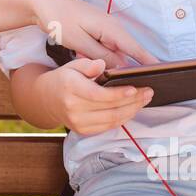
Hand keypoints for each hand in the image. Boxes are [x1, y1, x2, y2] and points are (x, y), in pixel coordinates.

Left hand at [31, 0, 158, 67]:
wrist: (41, 2)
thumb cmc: (58, 18)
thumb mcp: (78, 41)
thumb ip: (100, 56)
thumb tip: (120, 68)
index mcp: (111, 28)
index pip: (136, 49)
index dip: (149, 62)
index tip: (163, 74)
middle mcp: (111, 28)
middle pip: (128, 53)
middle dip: (130, 68)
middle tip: (136, 87)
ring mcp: (103, 30)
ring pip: (114, 53)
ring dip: (109, 64)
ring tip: (108, 72)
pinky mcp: (95, 33)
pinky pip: (103, 49)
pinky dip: (99, 57)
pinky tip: (89, 60)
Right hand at [34, 58, 154, 135]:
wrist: (46, 99)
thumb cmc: (64, 79)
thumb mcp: (73, 65)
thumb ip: (88, 64)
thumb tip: (103, 65)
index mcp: (70, 88)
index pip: (99, 95)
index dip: (120, 93)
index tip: (136, 88)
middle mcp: (73, 108)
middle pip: (110, 108)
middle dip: (133, 101)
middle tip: (148, 91)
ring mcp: (78, 122)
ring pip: (112, 120)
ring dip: (132, 110)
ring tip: (144, 100)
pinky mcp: (83, 131)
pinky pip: (108, 127)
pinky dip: (123, 118)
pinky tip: (132, 108)